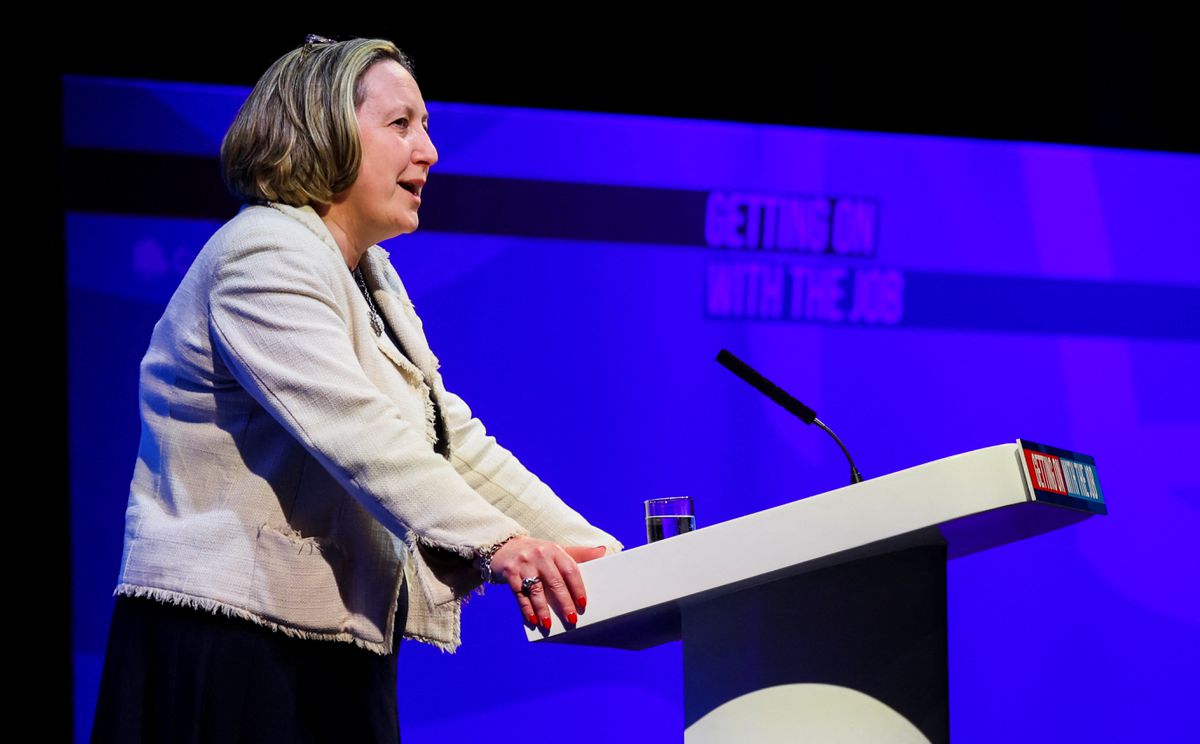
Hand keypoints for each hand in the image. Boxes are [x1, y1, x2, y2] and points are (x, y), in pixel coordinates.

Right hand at [489, 537, 606, 629]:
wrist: (505, 546)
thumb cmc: (538, 552)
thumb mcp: (557, 550)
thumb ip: (579, 553)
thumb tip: (603, 551)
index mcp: (555, 550)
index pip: (570, 570)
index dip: (578, 588)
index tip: (583, 604)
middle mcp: (540, 555)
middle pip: (555, 582)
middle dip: (564, 603)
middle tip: (571, 619)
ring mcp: (524, 564)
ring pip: (536, 590)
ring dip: (543, 610)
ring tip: (548, 625)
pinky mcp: (510, 573)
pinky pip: (520, 594)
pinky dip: (526, 609)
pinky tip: (532, 620)